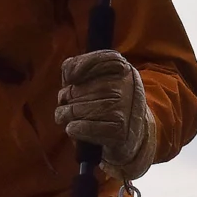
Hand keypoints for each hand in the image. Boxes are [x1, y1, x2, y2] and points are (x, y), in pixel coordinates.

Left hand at [57, 49, 156, 182]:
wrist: (131, 137)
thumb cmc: (106, 103)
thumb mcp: (98, 78)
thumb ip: (79, 66)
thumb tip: (69, 76)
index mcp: (123, 69)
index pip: (99, 59)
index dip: (79, 66)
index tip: (70, 78)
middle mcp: (127, 86)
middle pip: (79, 88)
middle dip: (66, 97)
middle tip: (68, 103)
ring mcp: (124, 109)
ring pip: (77, 109)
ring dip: (65, 115)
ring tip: (68, 116)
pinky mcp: (119, 132)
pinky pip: (83, 127)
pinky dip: (73, 129)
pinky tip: (75, 129)